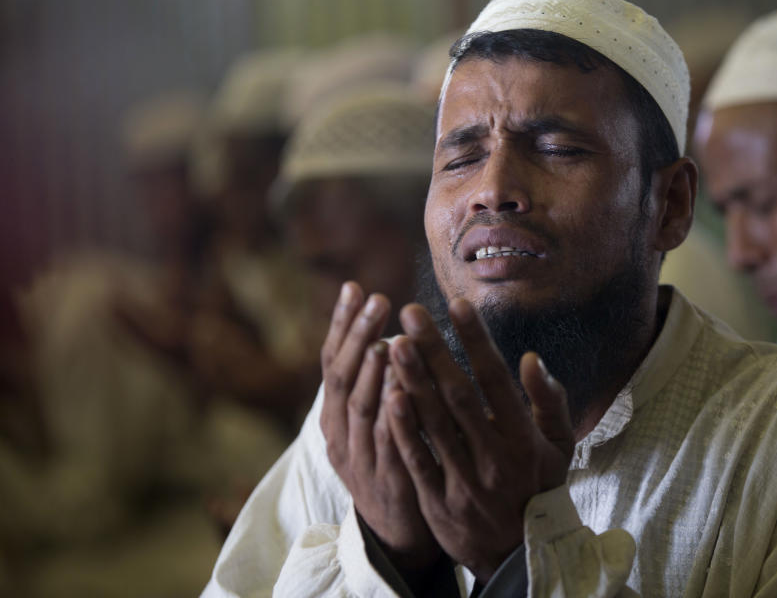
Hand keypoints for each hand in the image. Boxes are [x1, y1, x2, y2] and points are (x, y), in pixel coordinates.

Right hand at [319, 282, 441, 572]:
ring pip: (360, 408)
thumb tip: (385, 334)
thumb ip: (374, 384)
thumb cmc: (392, 463)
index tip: (353, 286)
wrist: (398, 533)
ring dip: (372, 370)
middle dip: (359, 336)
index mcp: (334, 416)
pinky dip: (392, 415)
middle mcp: (339, 434)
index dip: (342, 324)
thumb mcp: (372, 423)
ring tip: (387, 336)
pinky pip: (386, 443)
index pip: (332, 361)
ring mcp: (359, 458)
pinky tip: (403, 389)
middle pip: (342, 378)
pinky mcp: (384, 480)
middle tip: (377, 298)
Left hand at [385, 298, 574, 581]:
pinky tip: (389, 396)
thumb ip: (548, 400)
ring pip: (434, 425)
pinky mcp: (438, 501)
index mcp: (524, 437)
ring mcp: (465, 480)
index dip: (477, 341)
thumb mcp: (559, 445)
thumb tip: (530, 357)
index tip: (458, 303)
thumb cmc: (538, 485)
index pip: (497, 381)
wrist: (516, 553)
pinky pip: (418, 460)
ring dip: (412, 382)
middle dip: (435, 351)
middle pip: (459, 396)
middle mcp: (495, 456)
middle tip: (411, 312)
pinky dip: (403, 429)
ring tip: (393, 344)